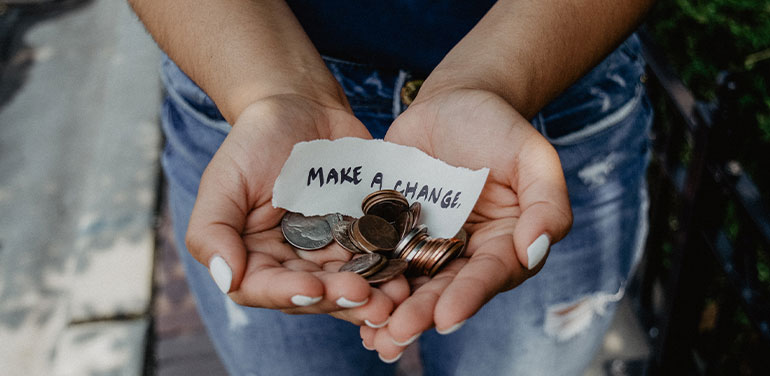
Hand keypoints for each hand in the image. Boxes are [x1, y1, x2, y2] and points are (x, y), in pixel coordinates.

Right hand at [185, 95, 409, 324]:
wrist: (302, 107)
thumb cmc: (255, 141)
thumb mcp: (223, 180)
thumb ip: (212, 231)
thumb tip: (226, 278)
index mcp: (254, 257)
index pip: (264, 289)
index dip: (289, 294)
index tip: (314, 289)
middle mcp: (292, 263)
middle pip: (314, 294)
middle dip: (340, 299)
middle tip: (367, 298)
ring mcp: (330, 252)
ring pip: (349, 285)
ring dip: (373, 296)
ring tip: (395, 298)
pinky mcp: (363, 236)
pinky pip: (378, 259)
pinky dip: (392, 270)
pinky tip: (409, 275)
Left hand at [361, 89, 572, 358]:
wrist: (452, 102)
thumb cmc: (499, 127)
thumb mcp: (532, 156)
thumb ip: (546, 202)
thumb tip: (535, 250)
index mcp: (504, 244)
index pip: (489, 275)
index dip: (468, 297)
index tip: (446, 317)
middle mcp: (465, 254)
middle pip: (444, 289)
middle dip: (421, 314)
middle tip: (397, 334)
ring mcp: (426, 245)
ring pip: (409, 284)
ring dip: (390, 311)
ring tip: (372, 335)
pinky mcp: (392, 232)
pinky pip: (378, 258)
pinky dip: (365, 279)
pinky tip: (345, 299)